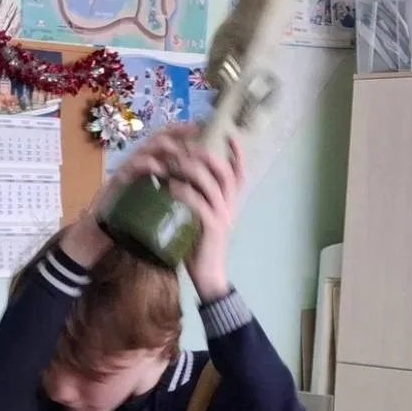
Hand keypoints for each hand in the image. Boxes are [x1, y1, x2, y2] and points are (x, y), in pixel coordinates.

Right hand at [64, 125, 199, 265]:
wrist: (102, 233)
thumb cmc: (129, 219)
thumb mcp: (154, 200)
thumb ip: (168, 188)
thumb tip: (194, 184)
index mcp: (147, 166)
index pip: (165, 143)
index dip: (180, 133)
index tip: (198, 128)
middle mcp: (135, 164)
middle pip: (156, 140)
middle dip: (174, 133)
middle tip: (193, 131)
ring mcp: (125, 171)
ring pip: (144, 150)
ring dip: (161, 146)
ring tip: (177, 148)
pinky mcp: (116, 182)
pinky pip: (130, 168)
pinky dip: (144, 165)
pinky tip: (158, 167)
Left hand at [167, 133, 245, 299]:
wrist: (208, 277)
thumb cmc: (200, 248)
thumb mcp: (200, 219)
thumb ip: (196, 201)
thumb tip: (177, 180)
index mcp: (230, 204)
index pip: (239, 174)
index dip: (237, 153)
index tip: (230, 134)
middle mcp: (230, 207)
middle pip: (226, 173)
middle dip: (209, 156)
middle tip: (189, 146)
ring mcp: (223, 216)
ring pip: (213, 184)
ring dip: (193, 170)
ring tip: (175, 162)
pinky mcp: (213, 227)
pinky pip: (200, 203)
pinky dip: (185, 192)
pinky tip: (171, 186)